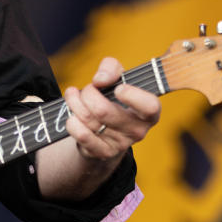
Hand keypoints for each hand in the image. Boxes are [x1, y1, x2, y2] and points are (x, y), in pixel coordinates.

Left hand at [35, 57, 160, 201]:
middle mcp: (138, 130)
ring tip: (74, 96)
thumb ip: (112, 68)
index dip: (132, 95)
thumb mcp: (118, 78)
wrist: (105, 133)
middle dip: (88, 93)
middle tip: (88, 89)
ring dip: (75, 103)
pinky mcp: (102, 153)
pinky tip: (72, 116)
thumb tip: (101, 79)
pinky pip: (82, 135)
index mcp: (149, 112)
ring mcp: (120, 144)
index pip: (150, 106)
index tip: (118, 88)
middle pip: (103, 110)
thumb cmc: (114, 100)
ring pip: (88, 119)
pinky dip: (72, 121)